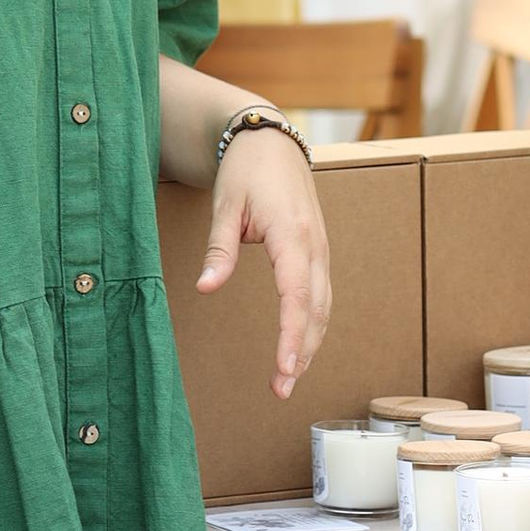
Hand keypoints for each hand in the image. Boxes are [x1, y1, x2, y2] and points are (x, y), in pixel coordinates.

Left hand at [196, 127, 330, 399]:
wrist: (270, 141)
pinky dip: (313, 324)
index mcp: (292, 234)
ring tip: (289, 378)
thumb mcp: (226, 206)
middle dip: (301, 352)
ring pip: (323, 306)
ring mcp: (320, 249)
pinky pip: (321, 295)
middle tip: (282, 389)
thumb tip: (206, 289)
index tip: (284, 367)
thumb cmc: (246, 171)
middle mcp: (314, 245)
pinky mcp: (317, 251)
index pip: (295, 294)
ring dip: (310, 344)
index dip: (291, 334)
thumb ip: (219, 250)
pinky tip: (300, 346)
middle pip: (315, 309)